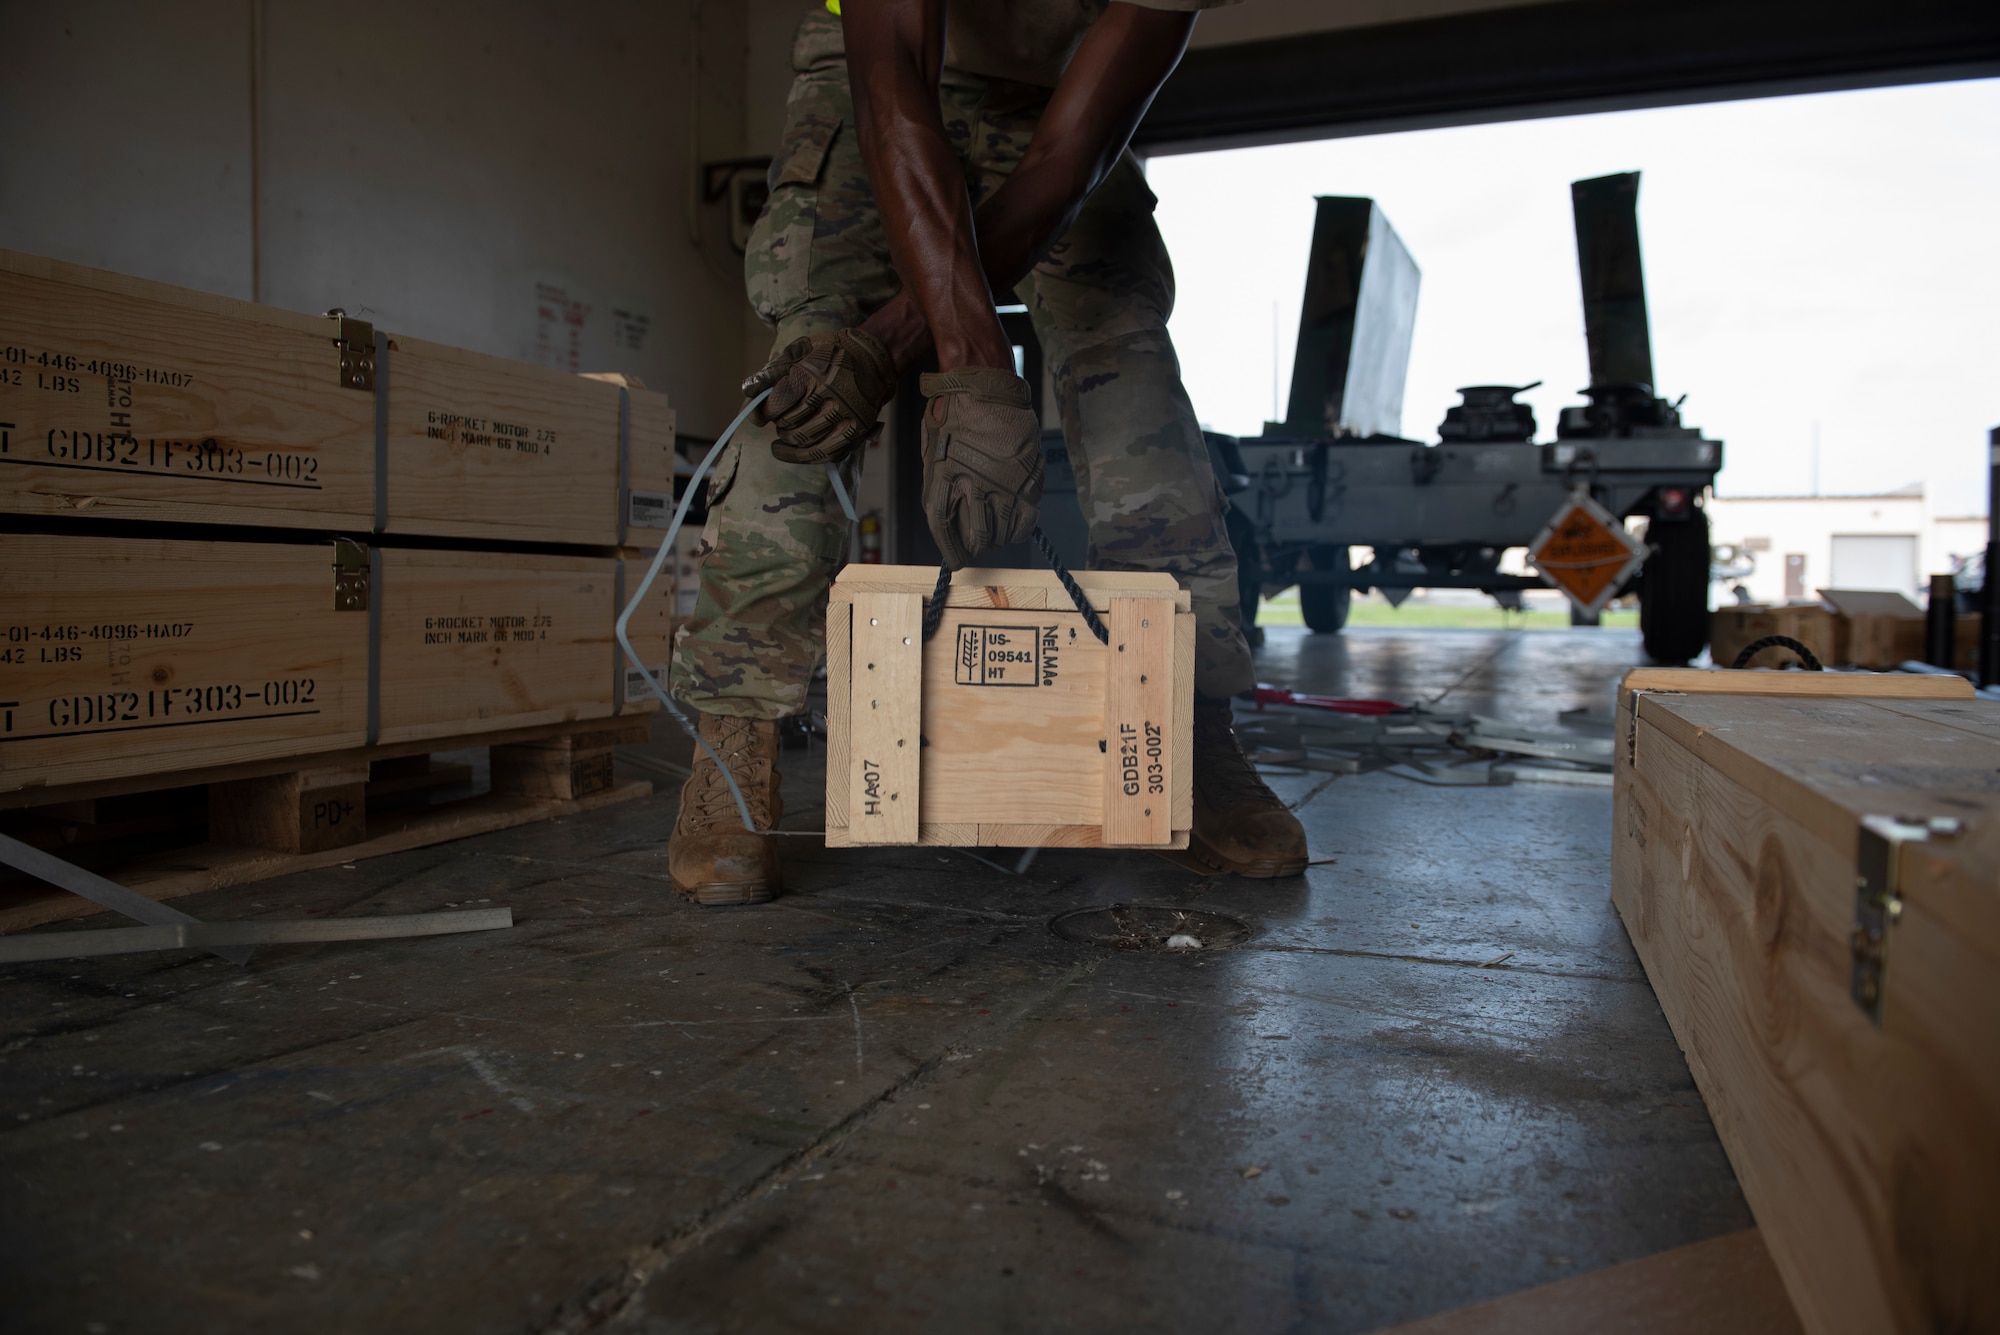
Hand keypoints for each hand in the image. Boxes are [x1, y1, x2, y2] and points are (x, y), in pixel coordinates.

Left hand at [741, 328, 898, 465]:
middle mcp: (831, 396)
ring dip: (788, 439)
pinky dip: (800, 457)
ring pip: (804, 440)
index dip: (763, 411)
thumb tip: (748, 389)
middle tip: (780, 417)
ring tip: (784, 433)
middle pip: (790, 423)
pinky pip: (823, 454)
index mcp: (815, 373)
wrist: (873, 359)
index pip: (778, 402)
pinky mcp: (855, 432)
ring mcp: (846, 416)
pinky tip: (787, 452)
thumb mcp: (801, 349)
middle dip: (779, 423)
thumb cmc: (832, 353)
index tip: (761, 413)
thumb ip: (774, 370)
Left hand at [919, 367, 1043, 566]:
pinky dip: (1019, 530)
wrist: (985, 384)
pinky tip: (1014, 528)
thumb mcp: (932, 449)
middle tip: (975, 546)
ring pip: (1001, 530)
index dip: (950, 549)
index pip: (943, 526)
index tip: (955, 560)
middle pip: (974, 533)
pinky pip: (1026, 518)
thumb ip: (938, 484)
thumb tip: (948, 519)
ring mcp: (1004, 480)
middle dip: (973, 546)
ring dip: (996, 539)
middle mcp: (974, 481)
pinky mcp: (1027, 477)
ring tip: (994, 536)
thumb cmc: (953, 415)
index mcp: (944, 475)